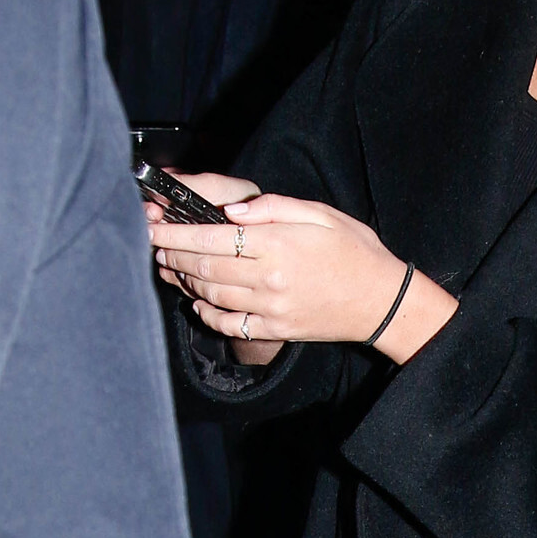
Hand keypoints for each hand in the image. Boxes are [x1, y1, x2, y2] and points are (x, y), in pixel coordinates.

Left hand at [150, 190, 456, 367]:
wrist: (381, 301)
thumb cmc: (354, 251)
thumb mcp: (320, 214)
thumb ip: (273, 208)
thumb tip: (230, 212)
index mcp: (278, 245)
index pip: (213, 237)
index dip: (176, 233)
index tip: (154, 228)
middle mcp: (269, 279)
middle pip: (205, 266)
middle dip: (174, 254)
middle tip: (155, 244)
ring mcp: (270, 308)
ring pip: (212, 294)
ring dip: (186, 279)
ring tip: (172, 266)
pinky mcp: (274, 329)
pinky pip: (229, 323)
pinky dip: (207, 312)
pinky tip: (199, 299)